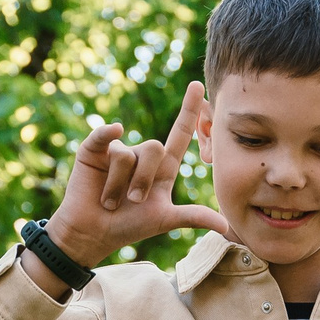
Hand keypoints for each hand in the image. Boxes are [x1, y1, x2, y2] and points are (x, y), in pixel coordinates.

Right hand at [32, 81, 232, 291]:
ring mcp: (117, 151)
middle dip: (144, 181)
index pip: (179, 135)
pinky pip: (105, 135)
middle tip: (132, 201)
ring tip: (110, 201)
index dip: (189, 111)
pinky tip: (109, 135)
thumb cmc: (128, 226)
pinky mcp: (94, 149)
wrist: (93, 234)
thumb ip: (194, 216)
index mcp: (161, 169)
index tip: (198, 86)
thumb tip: (226, 225)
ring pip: (128, 154)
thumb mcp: (164, 220)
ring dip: (120, 184)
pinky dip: (106, 133)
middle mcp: (141, 156)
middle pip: (154, 148)